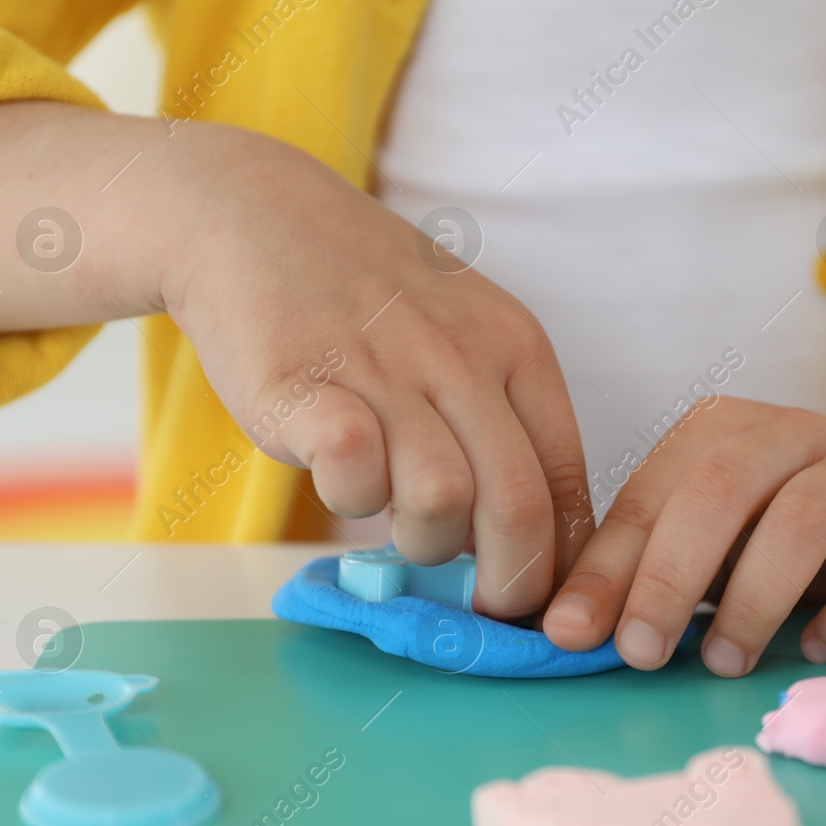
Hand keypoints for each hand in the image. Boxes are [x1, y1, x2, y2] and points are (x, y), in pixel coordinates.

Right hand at [166, 130, 593, 616]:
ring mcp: (386, 369)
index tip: (538, 598)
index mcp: (517, 350)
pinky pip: (354, 475)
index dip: (561, 561)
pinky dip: (351, 497)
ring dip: (422, 540)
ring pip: (443, 503)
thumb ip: (499, 424)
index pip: (570, 483)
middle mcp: (464, 358)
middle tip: (482, 607)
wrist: (255, 217)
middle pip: (520, 508)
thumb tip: (524, 541)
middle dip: (508, 584)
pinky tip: (340, 474)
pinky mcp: (307, 386)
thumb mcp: (463, 337)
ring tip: (397, 517)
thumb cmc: (368, 299)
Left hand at [539, 397, 825, 674]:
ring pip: (804, 518)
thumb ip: (645, 570)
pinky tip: (818, 649)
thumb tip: (566, 630)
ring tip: (725, 662)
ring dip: (755, 598)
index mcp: (721, 430)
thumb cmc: (789, 526)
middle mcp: (791, 435)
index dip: (608, 566)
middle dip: (670, 576)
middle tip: (642, 653)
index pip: (652, 493)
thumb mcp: (715, 538)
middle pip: (721, 490)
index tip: (572, 634)